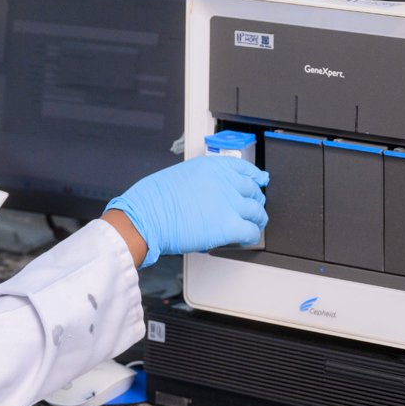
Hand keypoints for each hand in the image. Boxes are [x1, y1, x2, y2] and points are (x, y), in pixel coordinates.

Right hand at [103, 156, 268, 267]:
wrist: (146, 217)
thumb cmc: (151, 200)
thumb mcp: (178, 177)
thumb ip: (199, 181)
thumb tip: (207, 193)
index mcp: (210, 167)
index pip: (243, 168)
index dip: (254, 176)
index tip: (259, 180)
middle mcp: (223, 181)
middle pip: (252, 190)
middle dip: (255, 200)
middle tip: (254, 207)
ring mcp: (229, 203)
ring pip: (257, 212)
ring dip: (257, 219)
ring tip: (254, 225)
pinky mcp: (229, 226)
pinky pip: (251, 231)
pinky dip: (251, 236)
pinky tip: (246, 239)